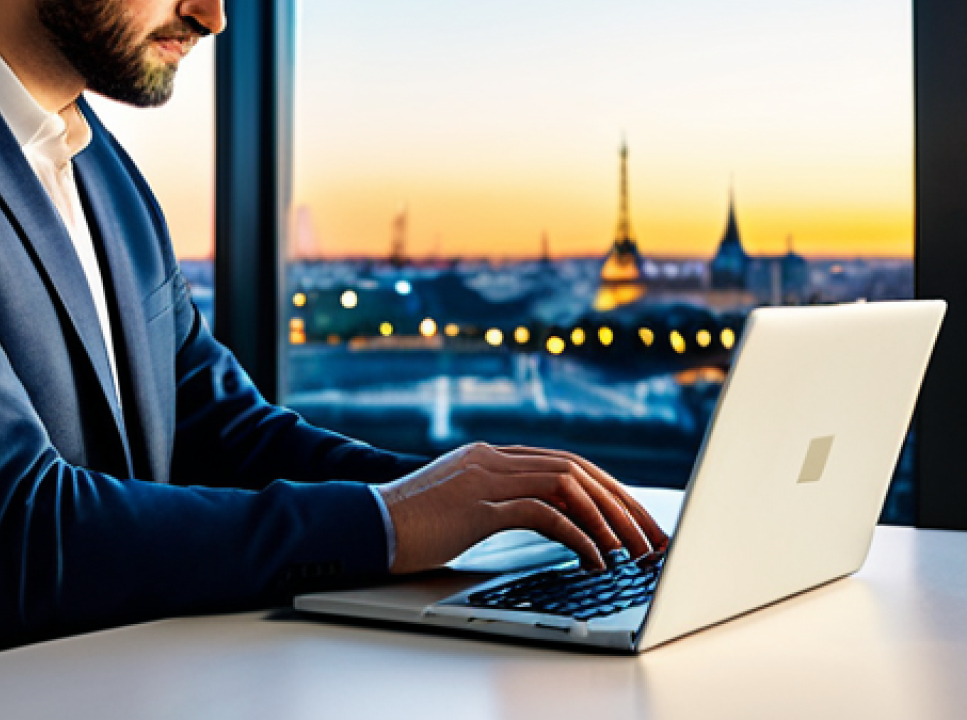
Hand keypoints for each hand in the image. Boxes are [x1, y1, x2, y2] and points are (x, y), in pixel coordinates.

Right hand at [377, 442, 667, 573]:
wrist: (363, 524)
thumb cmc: (409, 524)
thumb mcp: (459, 503)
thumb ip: (496, 498)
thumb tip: (543, 518)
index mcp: (492, 456)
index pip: (566, 464)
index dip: (608, 489)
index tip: (635, 517)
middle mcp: (494, 458)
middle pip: (577, 470)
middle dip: (622, 504)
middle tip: (652, 536)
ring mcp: (486, 478)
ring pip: (568, 486)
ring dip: (608, 519)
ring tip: (633, 551)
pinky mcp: (478, 506)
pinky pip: (543, 515)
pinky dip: (577, 535)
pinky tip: (595, 560)